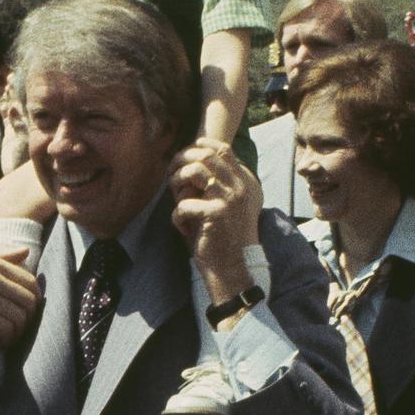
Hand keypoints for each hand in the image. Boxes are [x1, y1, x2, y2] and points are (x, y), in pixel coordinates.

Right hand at [0, 246, 41, 342]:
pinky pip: (7, 328)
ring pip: (20, 317)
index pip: (30, 282)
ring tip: (7, 335)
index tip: (23, 312)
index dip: (32, 300)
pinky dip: (6, 339)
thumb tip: (27, 251)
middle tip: (16, 327)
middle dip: (26, 317)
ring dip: (16, 331)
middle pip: (29, 301)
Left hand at [169, 139, 264, 305]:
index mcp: (244, 183)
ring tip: (174, 196)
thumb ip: (214, 186)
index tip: (187, 151)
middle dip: (183, 159)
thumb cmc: (223, 238)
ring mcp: (229, 199)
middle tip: (170, 171)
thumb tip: (188, 164)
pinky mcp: (216, 214)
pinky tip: (180, 227)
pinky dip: (177, 215)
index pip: (224, 150)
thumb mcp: (225, 207)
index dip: (202, 146)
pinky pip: (185, 203)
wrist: (231, 268)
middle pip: (206, 156)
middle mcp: (240, 187)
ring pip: (195, 171)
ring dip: (177, 181)